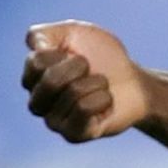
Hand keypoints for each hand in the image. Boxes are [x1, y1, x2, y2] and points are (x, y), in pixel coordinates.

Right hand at [22, 21, 151, 141]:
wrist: (134, 82)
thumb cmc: (102, 56)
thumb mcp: (74, 32)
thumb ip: (44, 33)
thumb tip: (34, 46)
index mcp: (33, 77)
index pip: (36, 62)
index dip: (61, 53)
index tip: (75, 54)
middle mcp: (38, 102)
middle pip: (50, 81)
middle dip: (79, 67)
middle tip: (89, 68)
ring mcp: (54, 121)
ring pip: (72, 93)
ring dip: (96, 82)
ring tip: (100, 85)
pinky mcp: (73, 135)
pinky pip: (84, 110)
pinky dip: (102, 98)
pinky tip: (105, 101)